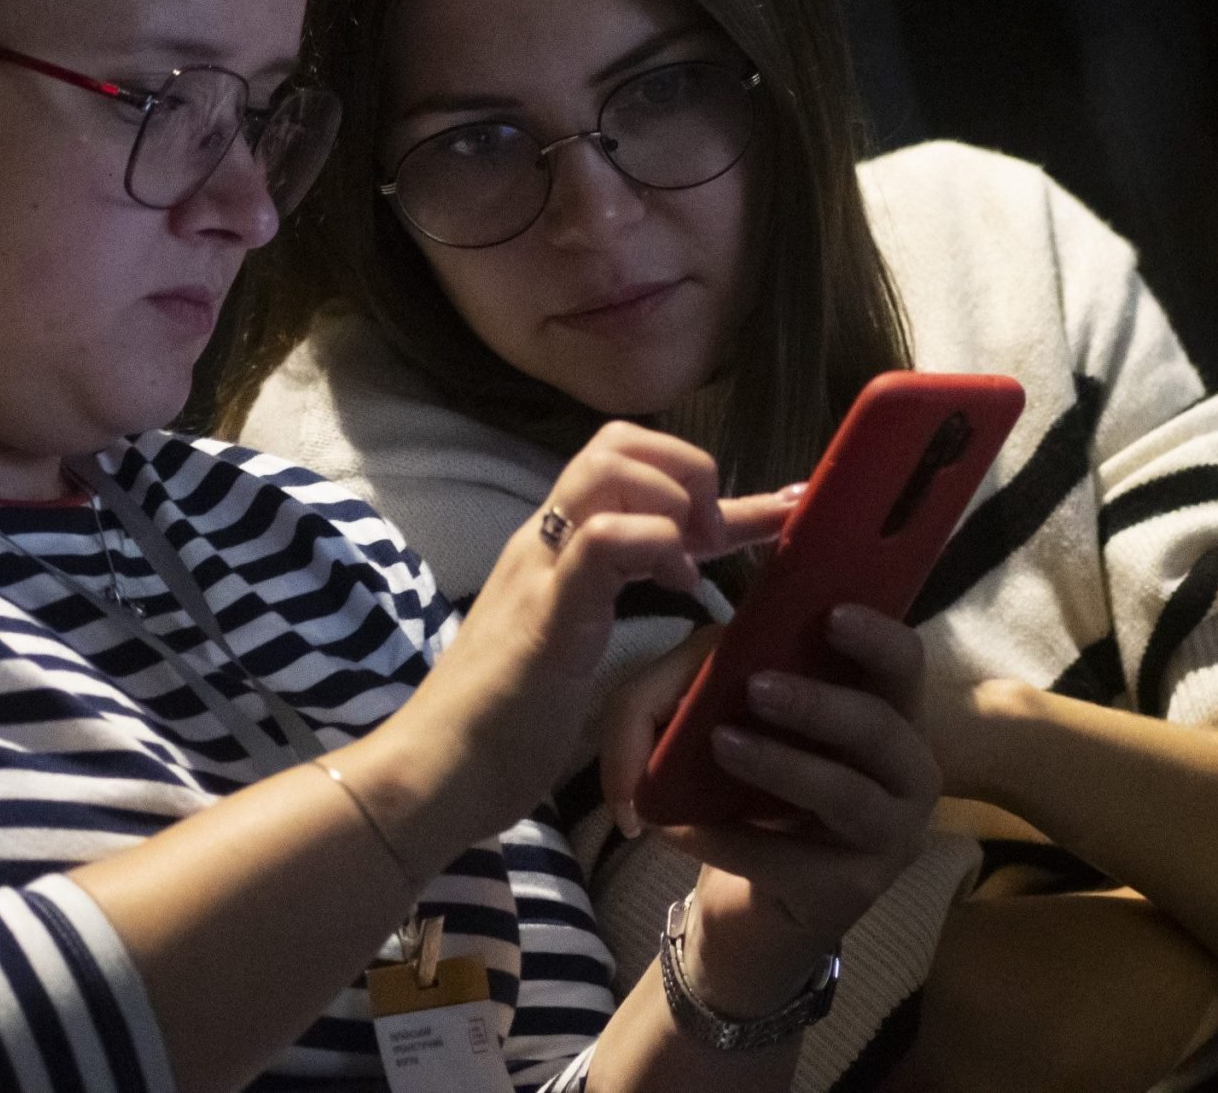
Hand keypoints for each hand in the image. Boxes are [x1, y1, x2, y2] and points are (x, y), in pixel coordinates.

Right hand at [367, 422, 791, 850]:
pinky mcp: (544, 612)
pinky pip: (601, 540)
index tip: (784, 506)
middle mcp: (545, 541)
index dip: (716, 486)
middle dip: (689, 470)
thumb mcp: (578, 652)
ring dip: (674, 497)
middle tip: (717, 541)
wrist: (433, 777)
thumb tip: (678, 598)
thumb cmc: (504, 729)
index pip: (632, 474)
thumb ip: (614, 610)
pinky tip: (680, 586)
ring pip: (607, 466)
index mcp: (556, 550)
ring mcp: (541, 568)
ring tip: (696, 559)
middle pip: (618, 440)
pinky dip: (655, 544)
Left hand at [605, 605, 939, 998]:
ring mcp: (889, 841)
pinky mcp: (850, 895)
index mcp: (890, 718)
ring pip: (846, 794)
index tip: (830, 615)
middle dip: (818, 704)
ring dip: (780, 764)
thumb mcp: (749, 729)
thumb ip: (733, 680)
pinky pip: (789, 860)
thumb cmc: (757, 800)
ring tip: (720, 744)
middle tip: (756, 688)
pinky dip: (727, 837)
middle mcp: (908, 776)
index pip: (906, 665)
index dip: (877, 637)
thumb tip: (712, 652)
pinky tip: (677, 826)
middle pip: (883, 728)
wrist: (749, 908)